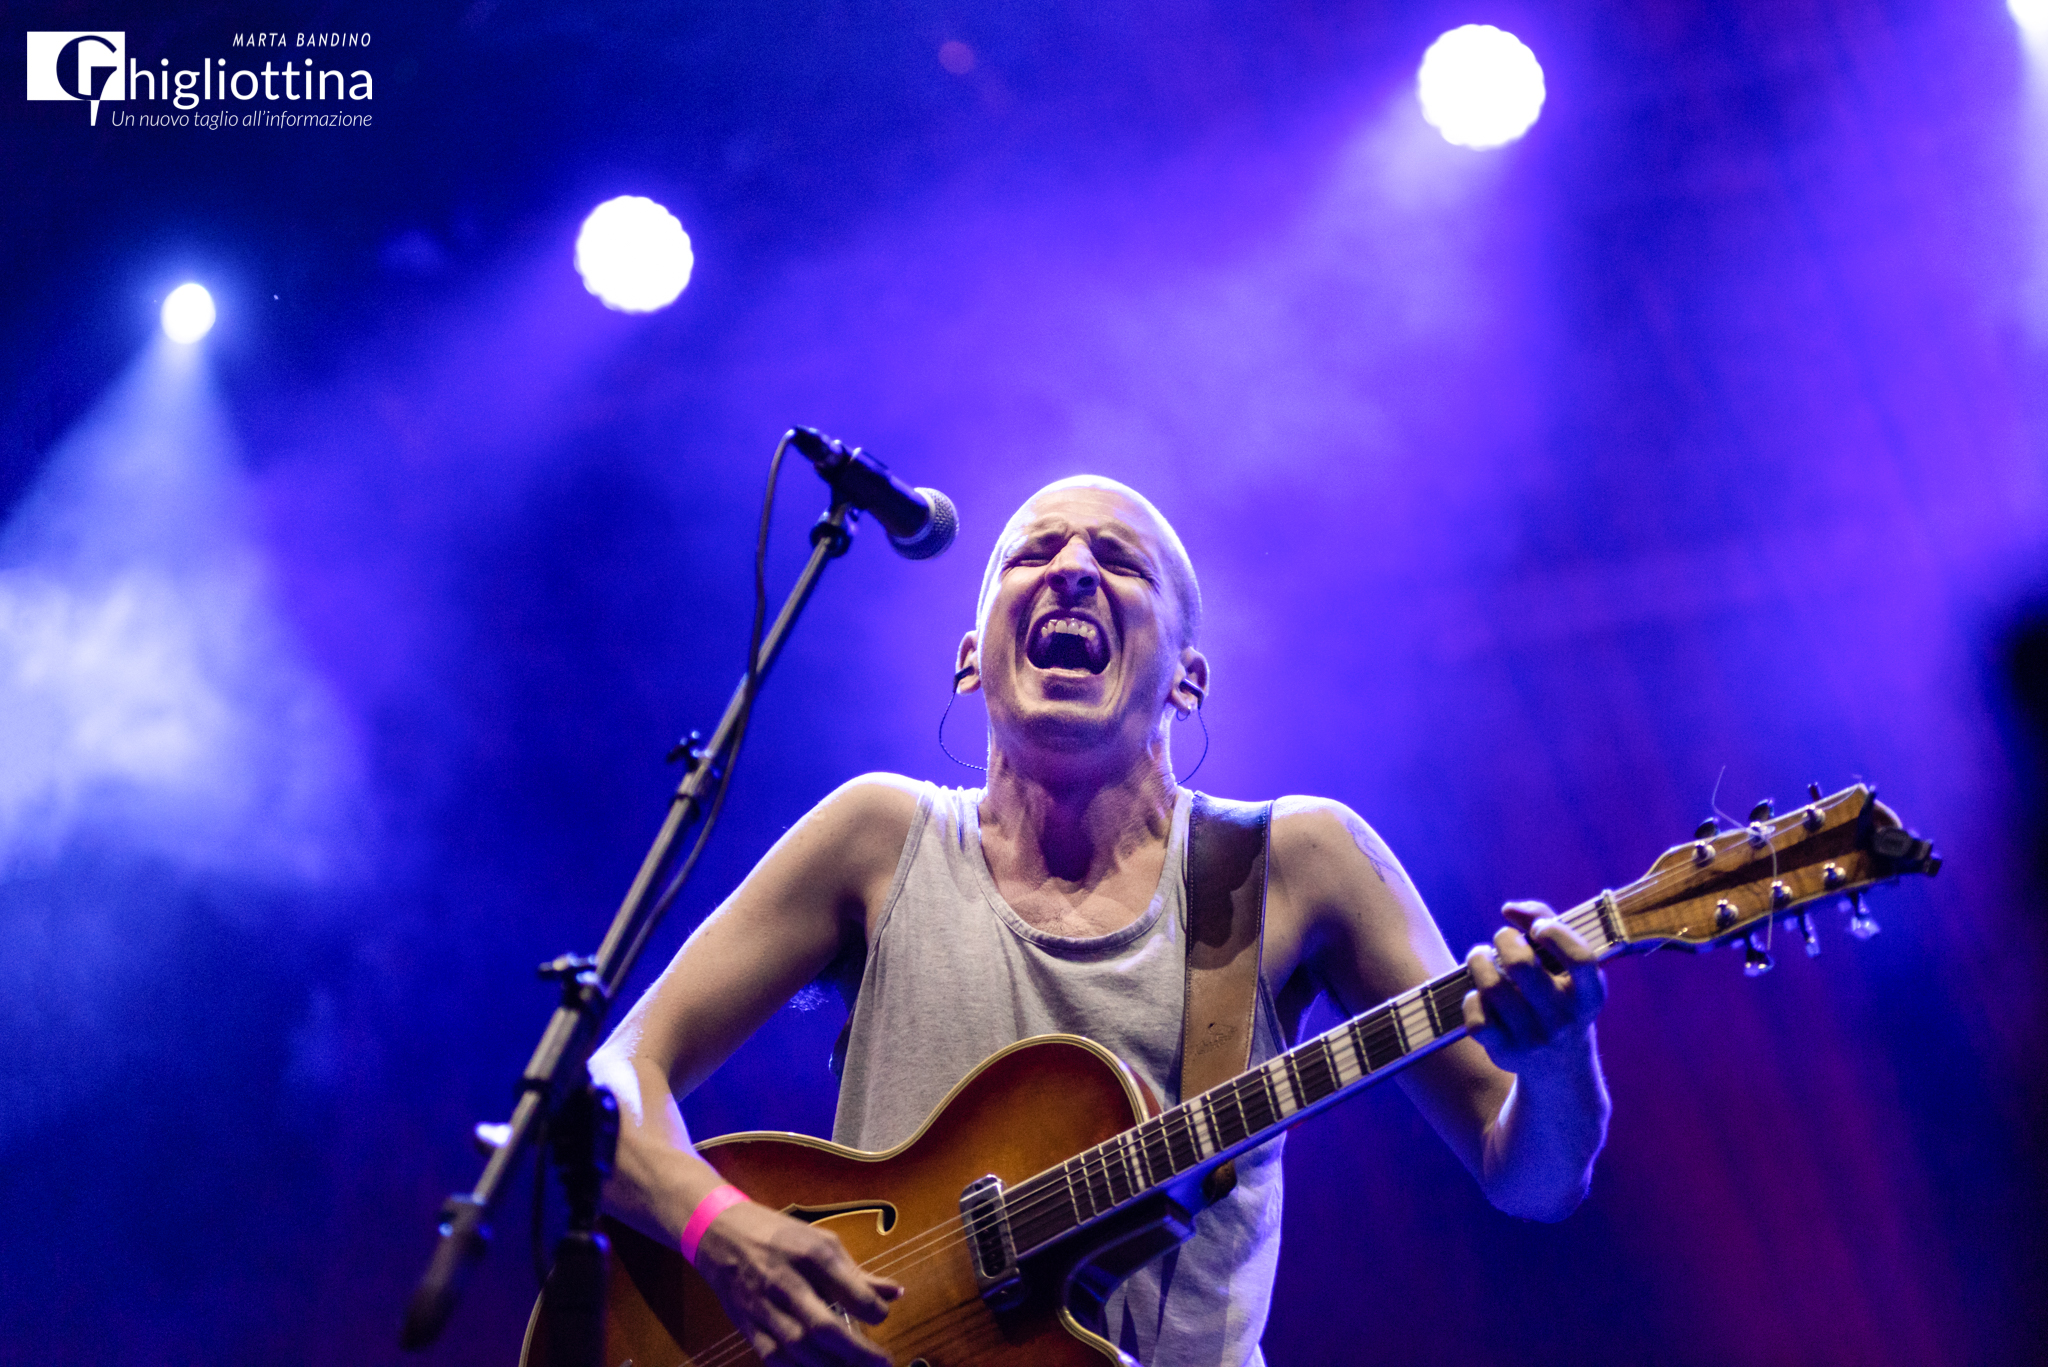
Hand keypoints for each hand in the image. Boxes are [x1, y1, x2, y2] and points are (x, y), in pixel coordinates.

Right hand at [692, 1199, 902, 1365]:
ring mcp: (763, 1306)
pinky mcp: (748, 1325)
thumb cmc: (779, 1237)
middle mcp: (785, 1281)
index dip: (871, 1308)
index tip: (882, 1317)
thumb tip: (894, 1294)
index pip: (847, 1287)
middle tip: (883, 1363)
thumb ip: (856, 1274)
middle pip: (822, 1326)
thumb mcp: (821, 1243)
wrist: (721, 1233)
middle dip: (857, 1352)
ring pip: (798, 1348)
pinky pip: (774, 1358)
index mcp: (809, 1253)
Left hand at [1462, 902, 1605, 1078]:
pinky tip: (1479, 994)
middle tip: (1503, 939)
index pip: (1581, 959)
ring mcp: (1534, 1039)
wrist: (1560, 1070)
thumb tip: (1509, 908)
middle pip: (1520, 966)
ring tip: (1481, 956)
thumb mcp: (1568, 970)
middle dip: (1504, 939)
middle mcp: (1564, 1020)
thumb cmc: (1560, 1000)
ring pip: (1492, 987)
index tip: (1538, 928)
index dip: (1556, 933)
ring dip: (1479, 961)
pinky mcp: (1505, 1053)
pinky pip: (1476, 1018)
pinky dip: (1471, 998)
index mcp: (1588, 997)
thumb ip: (1547, 923)